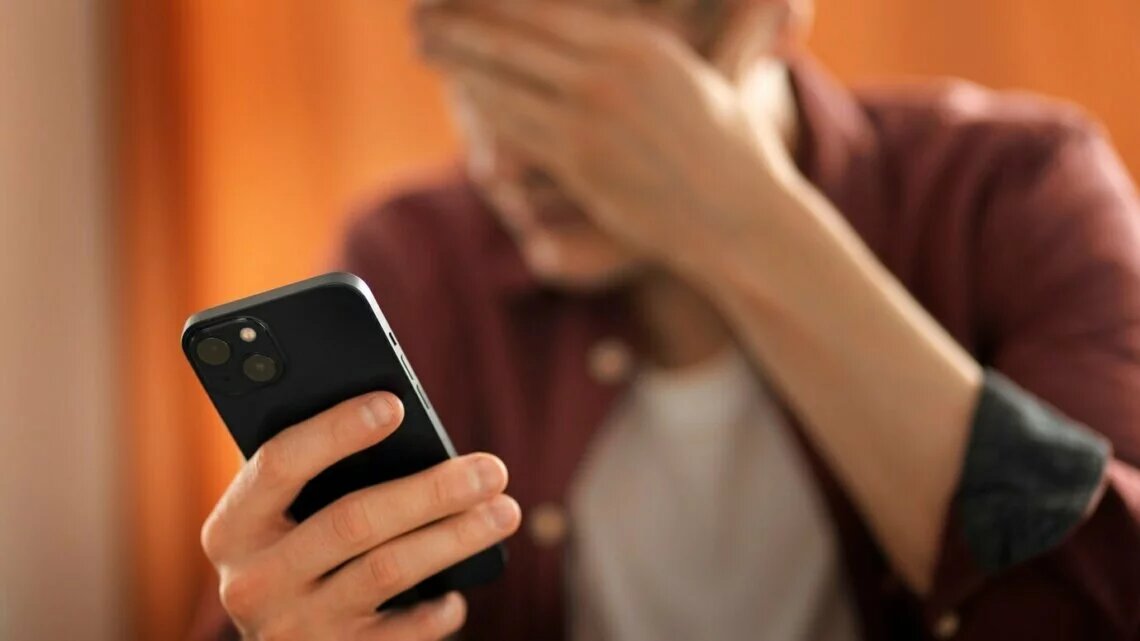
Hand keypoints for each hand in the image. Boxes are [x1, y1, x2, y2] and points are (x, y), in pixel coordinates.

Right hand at [201, 392, 520, 639]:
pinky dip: (437, 609)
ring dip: (455, 538)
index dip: (336, 431)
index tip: (394, 405)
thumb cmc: (298, 548)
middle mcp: (252, 581)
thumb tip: (403, 420)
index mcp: (233, 526)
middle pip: (352, 521)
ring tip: (504, 512)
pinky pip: (401, 633)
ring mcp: (291, 627)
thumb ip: (321, 474)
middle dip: (431, 490)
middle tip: (492, 469)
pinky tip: (459, 591)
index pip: (280, 464)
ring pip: (386, 571)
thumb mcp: (287, 514)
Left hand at [416, 0, 801, 273]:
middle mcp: (610, 73)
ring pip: (502, 82)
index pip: (541, 9)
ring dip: (455, 61)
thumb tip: (701, 13)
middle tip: (416, 14)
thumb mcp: (709, 73)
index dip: (490, 1)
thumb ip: (679, 36)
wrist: (742, 218)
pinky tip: (461, 94)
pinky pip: (515, 130)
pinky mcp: (579, 166)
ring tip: (423, 44)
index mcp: (637, 43)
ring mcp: (590, 121)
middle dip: (456, 24)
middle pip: (510, 38)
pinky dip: (481, 108)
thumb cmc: (730, 148)